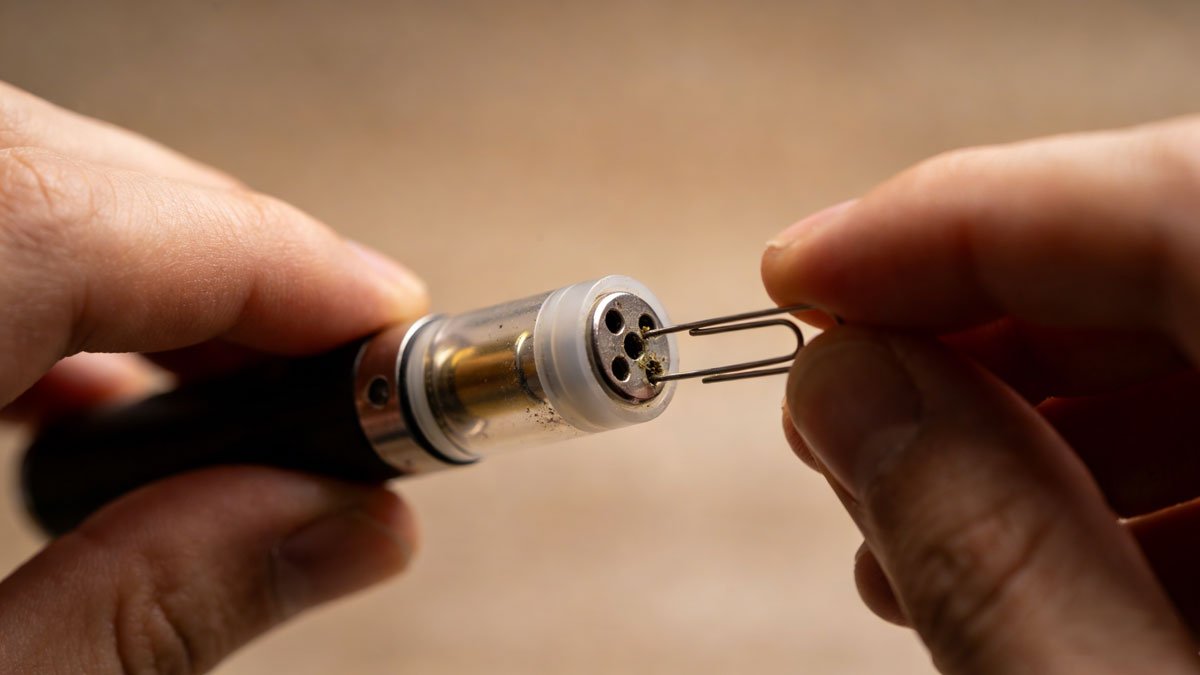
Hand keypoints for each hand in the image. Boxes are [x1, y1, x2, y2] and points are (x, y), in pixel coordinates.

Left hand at [0, 82, 427, 671]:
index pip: (74, 220)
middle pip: (48, 172)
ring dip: (136, 265)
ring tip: (221, 387)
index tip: (396, 324)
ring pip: (12, 178)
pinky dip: (39, 276)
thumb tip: (343, 530)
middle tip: (335, 365)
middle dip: (221, 259)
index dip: (276, 264)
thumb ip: (143, 611)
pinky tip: (66, 386)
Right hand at [763, 118, 1199, 672]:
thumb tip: (846, 386)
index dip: (960, 219)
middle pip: (1170, 258)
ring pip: (1191, 345)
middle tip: (830, 393)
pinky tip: (1001, 562)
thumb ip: (993, 555)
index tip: (798, 270)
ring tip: (888, 504)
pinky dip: (1101, 489)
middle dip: (967, 322)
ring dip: (1017, 417)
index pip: (1179, 201)